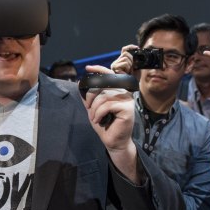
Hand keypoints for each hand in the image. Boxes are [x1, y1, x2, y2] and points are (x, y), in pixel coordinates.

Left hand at [82, 65, 139, 182]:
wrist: (113, 141)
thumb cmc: (104, 124)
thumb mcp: (92, 108)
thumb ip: (88, 95)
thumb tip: (80, 81)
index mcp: (117, 90)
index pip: (109, 75)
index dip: (99, 69)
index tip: (87, 68)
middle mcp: (124, 92)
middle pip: (103, 86)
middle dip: (91, 97)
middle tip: (89, 108)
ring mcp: (128, 100)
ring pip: (104, 96)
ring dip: (94, 109)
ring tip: (94, 118)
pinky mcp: (128, 109)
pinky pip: (108, 105)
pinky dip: (99, 113)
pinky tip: (99, 120)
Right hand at [110, 44, 138, 74]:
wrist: (131, 85)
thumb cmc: (133, 77)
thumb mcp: (135, 65)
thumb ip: (134, 59)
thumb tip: (136, 50)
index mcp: (121, 60)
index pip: (124, 50)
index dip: (130, 47)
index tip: (137, 48)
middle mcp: (116, 62)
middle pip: (126, 53)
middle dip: (132, 59)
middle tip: (132, 68)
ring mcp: (114, 65)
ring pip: (126, 58)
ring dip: (130, 65)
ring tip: (128, 71)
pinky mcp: (115, 67)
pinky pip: (125, 63)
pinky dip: (128, 68)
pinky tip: (126, 73)